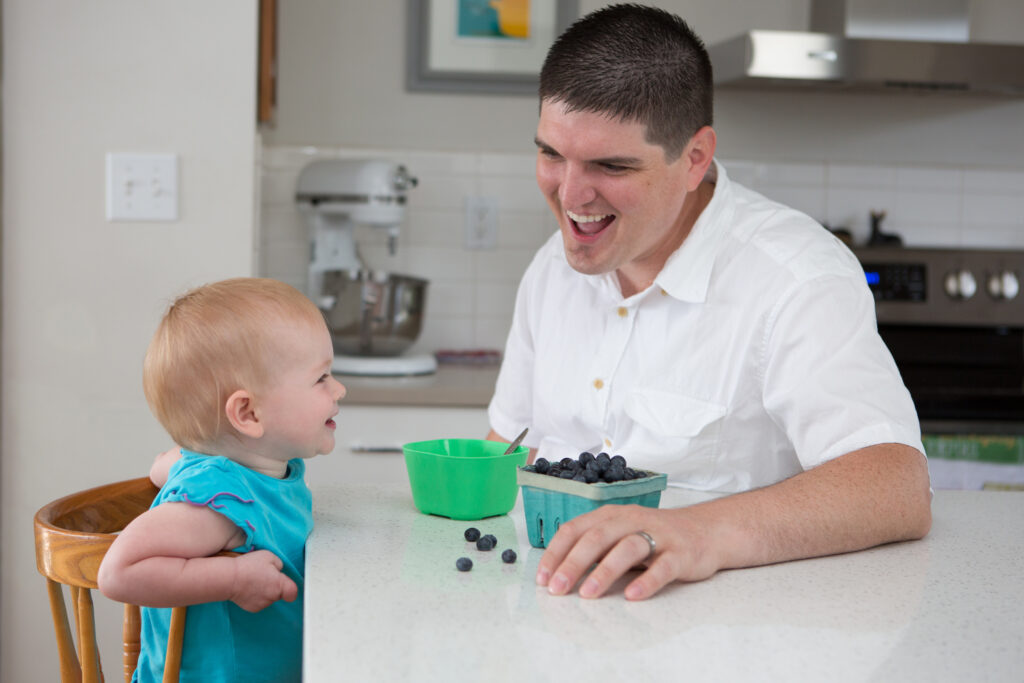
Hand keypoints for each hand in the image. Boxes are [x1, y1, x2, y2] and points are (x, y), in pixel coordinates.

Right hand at [229, 550, 297, 611]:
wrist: (229, 578)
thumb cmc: (249, 566)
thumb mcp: (269, 556)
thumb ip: (279, 564)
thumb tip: (279, 570)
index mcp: (280, 585)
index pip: (293, 592)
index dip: (290, 587)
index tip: (286, 583)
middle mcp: (272, 597)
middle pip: (279, 593)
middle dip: (274, 585)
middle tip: (264, 575)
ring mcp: (262, 604)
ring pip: (268, 597)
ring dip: (264, 591)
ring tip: (253, 580)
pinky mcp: (252, 608)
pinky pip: (258, 601)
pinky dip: (255, 596)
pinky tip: (248, 587)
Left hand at [535, 504, 720, 600]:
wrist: (706, 531)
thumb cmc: (654, 537)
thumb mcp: (620, 535)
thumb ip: (594, 548)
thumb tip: (557, 572)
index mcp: (611, 515)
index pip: (575, 529)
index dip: (556, 553)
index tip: (542, 578)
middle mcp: (631, 520)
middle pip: (597, 537)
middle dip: (573, 563)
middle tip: (557, 589)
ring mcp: (657, 535)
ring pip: (627, 548)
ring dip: (605, 572)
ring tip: (589, 595)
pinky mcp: (681, 553)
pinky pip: (663, 567)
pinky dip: (647, 581)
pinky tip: (632, 596)